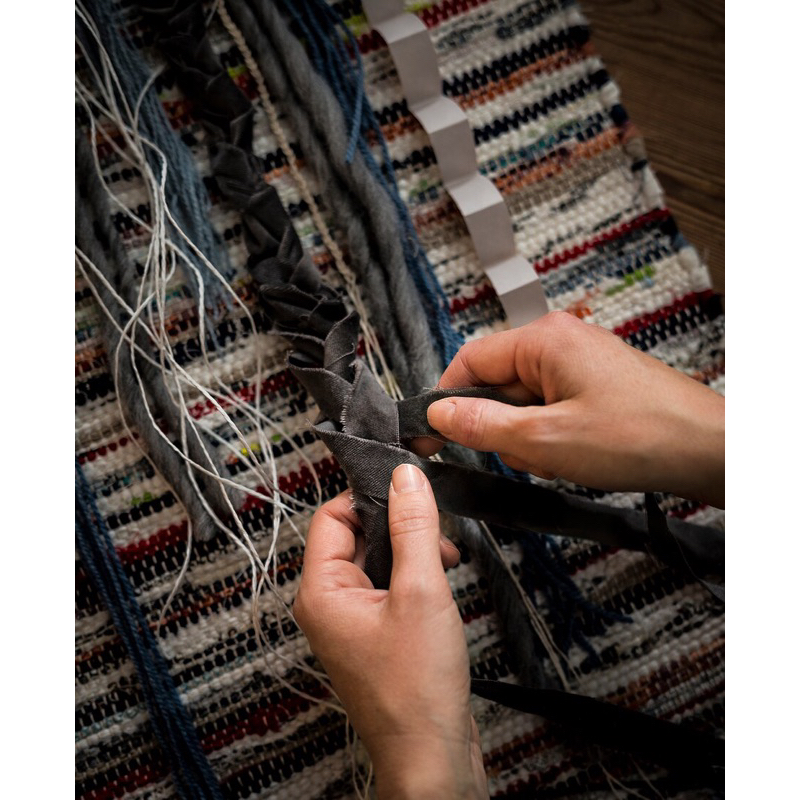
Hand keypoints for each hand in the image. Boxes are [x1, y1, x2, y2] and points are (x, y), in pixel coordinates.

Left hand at [294, 465, 487, 798]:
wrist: (432, 756)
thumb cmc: (416, 692)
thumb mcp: (421, 591)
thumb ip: (413, 527)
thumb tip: (406, 479)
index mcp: (321, 592)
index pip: (332, 516)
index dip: (369, 497)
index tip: (405, 488)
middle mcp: (329, 605)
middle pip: (357, 536)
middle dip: (399, 528)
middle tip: (434, 535)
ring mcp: (352, 621)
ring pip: (377, 560)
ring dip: (412, 553)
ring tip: (444, 564)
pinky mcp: (376, 634)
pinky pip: (389, 586)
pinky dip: (415, 578)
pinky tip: (441, 585)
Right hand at [420, 311, 723, 507]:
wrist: (711, 450)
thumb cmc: (642, 435)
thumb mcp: (545, 439)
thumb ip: (483, 425)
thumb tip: (438, 413)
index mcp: (544, 340)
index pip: (470, 360)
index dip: (446, 399)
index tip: (431, 433)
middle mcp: (561, 343)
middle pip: (498, 385)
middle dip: (503, 429)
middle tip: (524, 455)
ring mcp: (580, 365)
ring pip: (525, 405)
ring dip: (530, 440)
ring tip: (561, 458)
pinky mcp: (596, 388)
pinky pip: (552, 413)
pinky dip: (553, 440)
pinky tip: (576, 457)